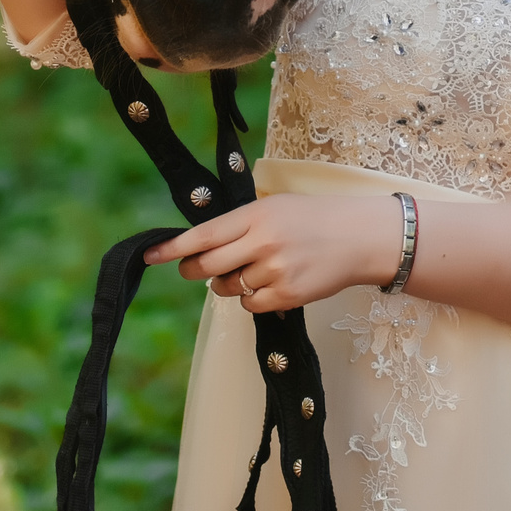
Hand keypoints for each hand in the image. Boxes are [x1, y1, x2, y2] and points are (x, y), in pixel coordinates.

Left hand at [141, 195, 399, 314]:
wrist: (359, 237)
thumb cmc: (314, 218)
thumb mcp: (275, 207)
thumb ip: (240, 224)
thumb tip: (201, 246)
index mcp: (256, 216)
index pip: (204, 235)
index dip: (173, 248)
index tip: (151, 255)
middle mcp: (262, 243)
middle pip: (207, 267)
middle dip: (194, 270)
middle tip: (192, 269)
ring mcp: (275, 271)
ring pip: (229, 288)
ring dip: (231, 283)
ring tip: (256, 268)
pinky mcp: (287, 295)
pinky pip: (251, 304)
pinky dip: (253, 298)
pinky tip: (272, 283)